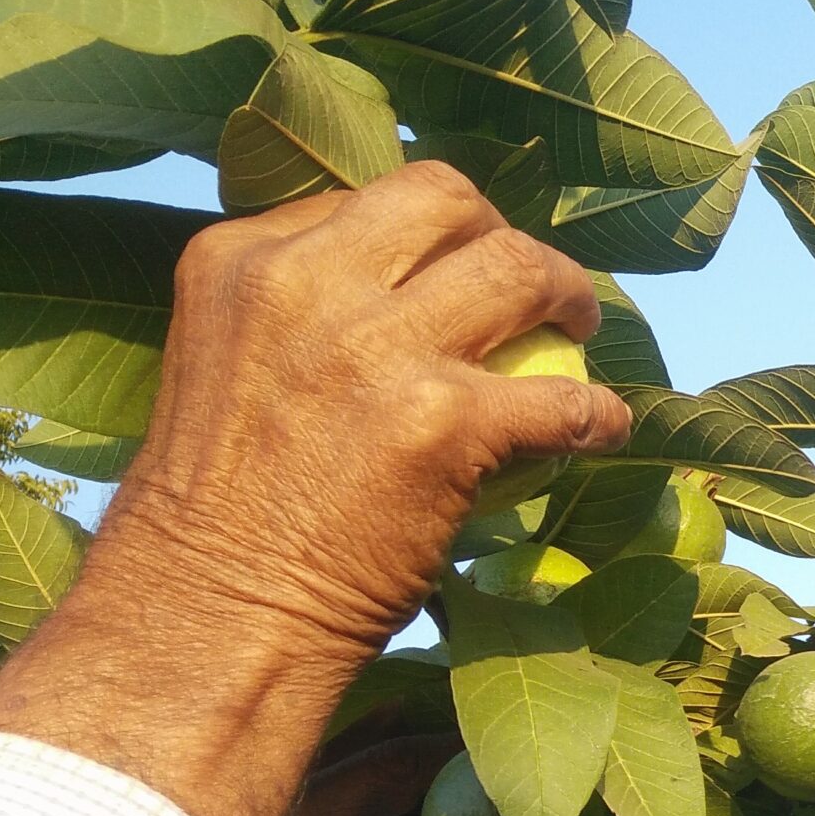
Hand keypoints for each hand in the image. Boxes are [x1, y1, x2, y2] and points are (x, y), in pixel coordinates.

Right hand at [0, 162, 631, 815]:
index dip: (430, 234)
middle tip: (535, 286)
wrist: (210, 615)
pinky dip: (598, 416)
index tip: (456, 270)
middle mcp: (306, 282)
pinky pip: (562, 399)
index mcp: (241, 259)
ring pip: (518, 268)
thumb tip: (405, 299)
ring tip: (578, 331)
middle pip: (447, 200)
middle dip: (504, 232)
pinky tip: (603, 430)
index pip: (367, 200)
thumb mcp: (230, 365)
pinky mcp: (442, 421)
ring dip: (568, 295)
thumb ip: (301, 316)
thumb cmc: (217, 515)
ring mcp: (376, 347)